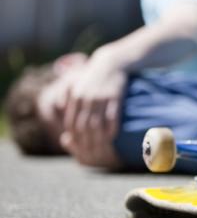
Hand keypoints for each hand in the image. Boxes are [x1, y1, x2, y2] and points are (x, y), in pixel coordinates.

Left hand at [60, 52, 125, 167]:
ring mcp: (101, 98)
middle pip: (83, 127)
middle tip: (89, 153)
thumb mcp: (75, 82)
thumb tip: (60, 108)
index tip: (78, 146)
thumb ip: (64, 94)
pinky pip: (112, 117)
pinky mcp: (115, 97)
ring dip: (98, 139)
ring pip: (97, 124)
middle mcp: (86, 98)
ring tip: (101, 149)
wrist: (111, 63)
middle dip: (85, 142)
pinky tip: (112, 137)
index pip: (71, 123)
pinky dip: (111, 129)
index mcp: (75, 97)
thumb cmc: (92, 75)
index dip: (74, 137)